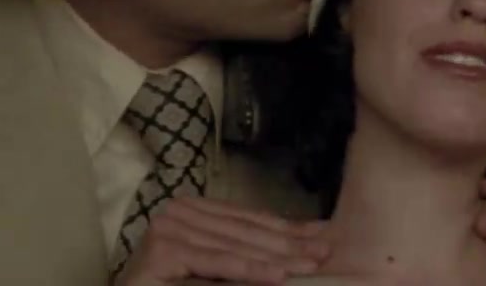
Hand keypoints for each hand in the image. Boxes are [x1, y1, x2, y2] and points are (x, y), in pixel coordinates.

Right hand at [113, 197, 329, 285]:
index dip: (287, 229)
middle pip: (244, 232)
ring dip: (276, 259)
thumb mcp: (218, 267)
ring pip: (235, 248)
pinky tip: (278, 276)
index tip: (321, 237)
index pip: (248, 220)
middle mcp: (177, 212)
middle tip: (324, 253)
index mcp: (192, 210)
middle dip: (288, 244)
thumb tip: (301, 243)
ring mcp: (167, 229)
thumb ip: (248, 252)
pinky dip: (249, 270)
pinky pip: (216, 263)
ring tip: (309, 266)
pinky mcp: (161, 252)